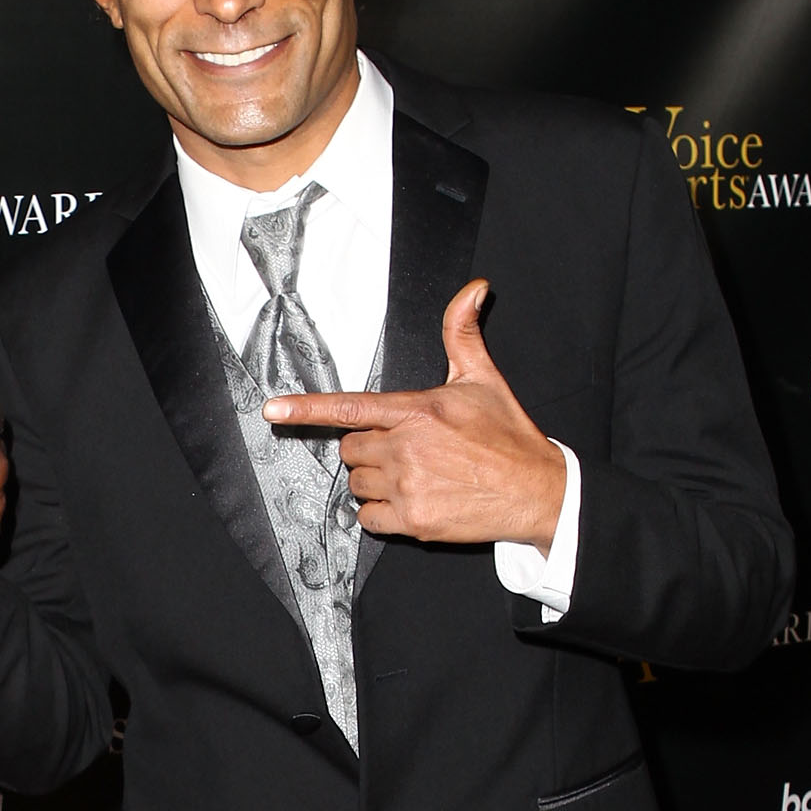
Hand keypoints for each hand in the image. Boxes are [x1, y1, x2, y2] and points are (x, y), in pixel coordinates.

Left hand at [263, 281, 565, 550]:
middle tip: (406, 450)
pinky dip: (381, 513)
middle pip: (351, 449)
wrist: (536, 491)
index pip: (350, 407)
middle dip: (370, 449)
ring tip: (413, 475)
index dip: (306, 409)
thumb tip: (472, 289)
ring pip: (357, 483)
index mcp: (418, 410)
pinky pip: (368, 518)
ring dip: (375, 481)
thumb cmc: (508, 436)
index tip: (273, 411)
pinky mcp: (413, 520)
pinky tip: (410, 502)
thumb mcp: (484, 378)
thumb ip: (463, 332)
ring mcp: (408, 486)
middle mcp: (407, 447)